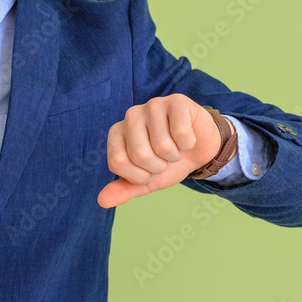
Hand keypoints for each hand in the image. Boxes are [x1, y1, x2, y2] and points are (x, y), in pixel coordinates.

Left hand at [97, 94, 225, 207]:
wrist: (199, 150)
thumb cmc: (168, 163)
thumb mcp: (146, 181)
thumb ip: (124, 190)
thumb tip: (102, 201)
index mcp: (116, 133)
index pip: (117, 163)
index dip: (139, 176)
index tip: (149, 170)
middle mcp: (130, 116)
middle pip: (139, 155)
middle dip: (158, 166)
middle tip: (165, 159)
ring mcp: (152, 105)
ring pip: (162, 146)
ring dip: (174, 156)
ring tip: (176, 148)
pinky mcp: (176, 101)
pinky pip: (181, 133)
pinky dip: (188, 144)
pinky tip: (187, 137)